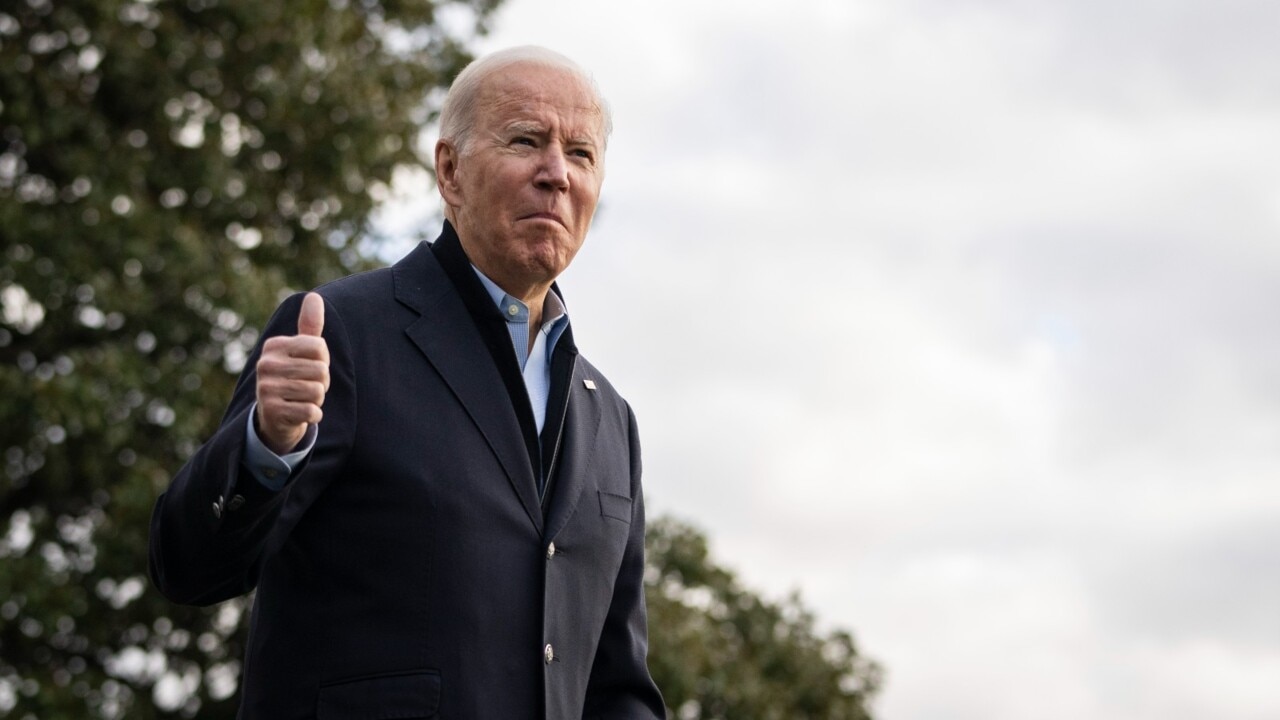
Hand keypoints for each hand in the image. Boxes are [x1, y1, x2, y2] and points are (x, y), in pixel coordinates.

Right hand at [255, 293, 330, 454]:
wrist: (275, 417)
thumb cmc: (294, 377)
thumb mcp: (301, 351)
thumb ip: (309, 326)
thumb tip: (313, 296)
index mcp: (274, 346)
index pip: (319, 347)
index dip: (323, 360)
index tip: (310, 367)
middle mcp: (266, 364)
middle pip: (321, 370)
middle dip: (321, 383)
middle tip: (305, 387)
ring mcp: (266, 388)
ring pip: (317, 391)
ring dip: (316, 399)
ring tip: (301, 399)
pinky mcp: (272, 411)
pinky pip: (311, 411)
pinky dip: (313, 415)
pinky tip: (299, 413)